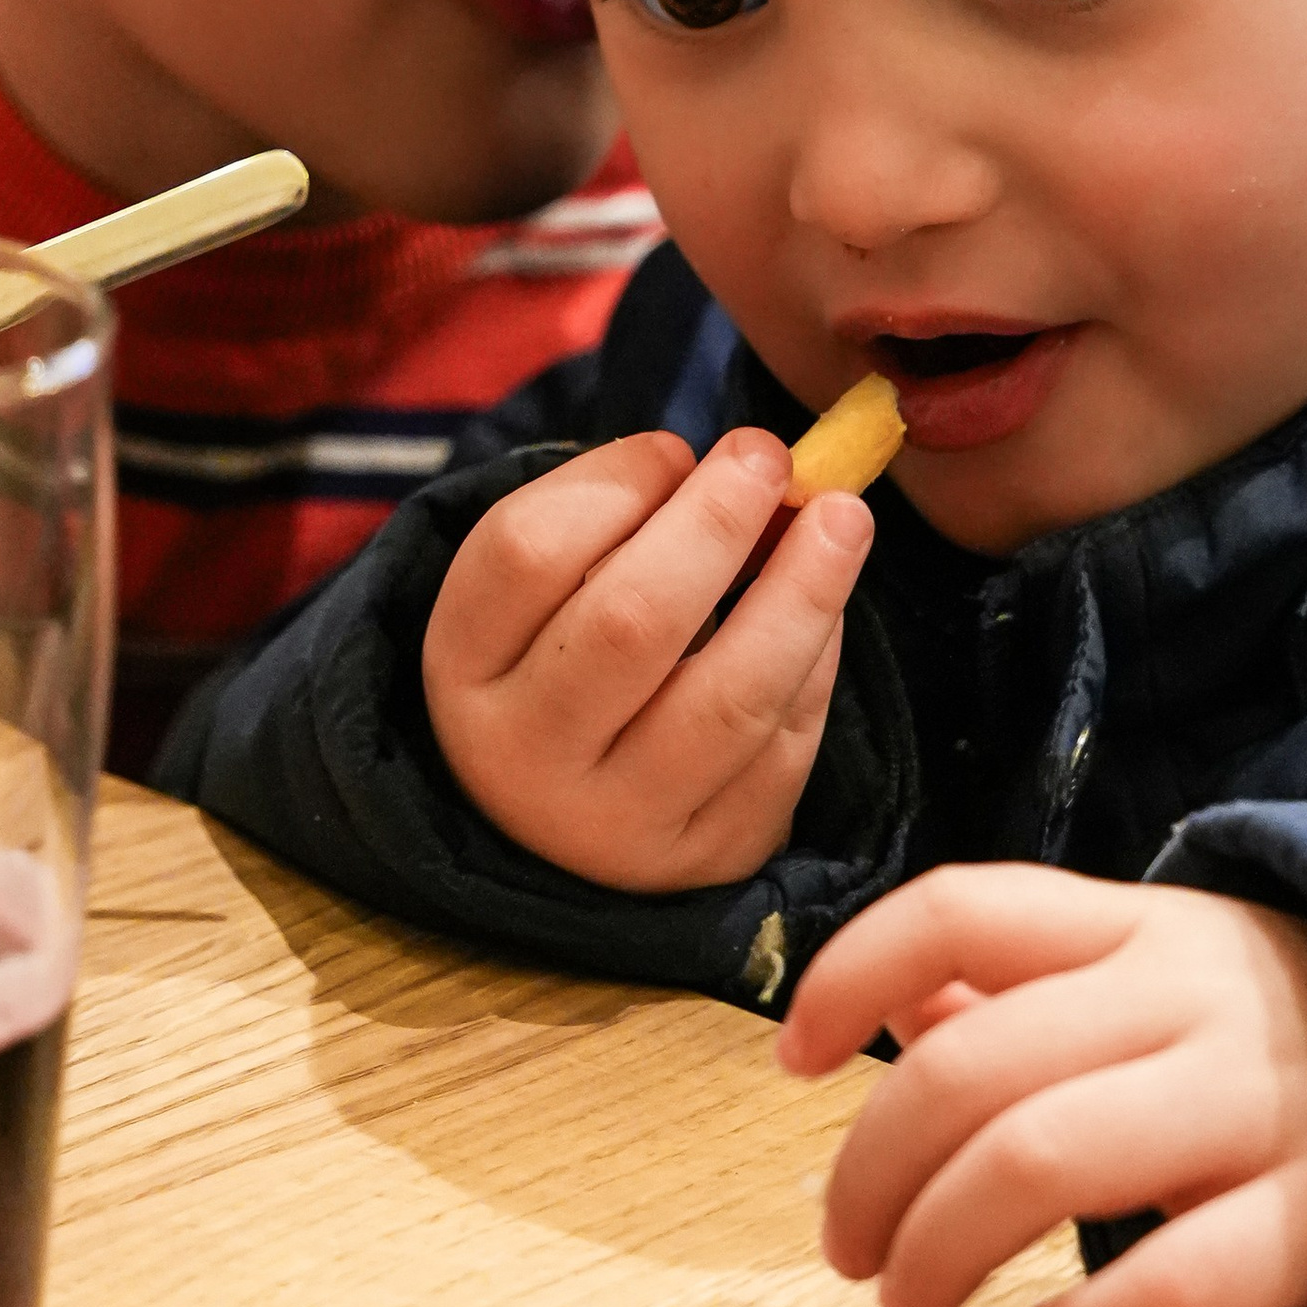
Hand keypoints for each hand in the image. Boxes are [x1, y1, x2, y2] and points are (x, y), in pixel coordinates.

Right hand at [423, 426, 872, 888]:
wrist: (561, 818)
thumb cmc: (559, 658)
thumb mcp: (543, 588)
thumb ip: (614, 515)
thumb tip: (740, 472)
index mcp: (464, 667)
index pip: (528, 554)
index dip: (614, 483)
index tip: (674, 448)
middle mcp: (527, 759)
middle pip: (629, 624)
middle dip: (716, 525)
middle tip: (769, 455)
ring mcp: (620, 823)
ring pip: (730, 700)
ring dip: (803, 593)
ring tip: (842, 518)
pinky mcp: (708, 859)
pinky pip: (784, 751)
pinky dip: (818, 666)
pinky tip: (825, 611)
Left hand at [777, 865, 1306, 1306]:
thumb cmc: (1257, 1026)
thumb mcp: (1145, 966)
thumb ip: (1019, 982)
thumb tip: (892, 1008)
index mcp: (1131, 927)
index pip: (961, 910)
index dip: (851, 974)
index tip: (789, 1062)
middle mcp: (1184, 1002)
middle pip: (971, 1069)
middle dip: (874, 1170)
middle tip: (845, 1249)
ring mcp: (1255, 1108)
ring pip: (1044, 1161)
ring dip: (941, 1244)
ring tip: (908, 1301)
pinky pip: (1177, 1282)